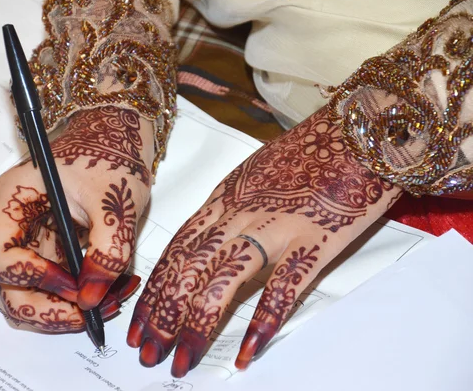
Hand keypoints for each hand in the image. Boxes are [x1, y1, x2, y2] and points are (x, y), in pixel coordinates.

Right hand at [0, 106, 152, 330]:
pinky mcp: (54, 250)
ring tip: (112, 301)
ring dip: (68, 308)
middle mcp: (13, 226)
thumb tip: (91, 298)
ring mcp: (32, 240)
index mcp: (11, 202)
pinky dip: (83, 296)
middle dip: (48, 308)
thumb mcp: (113, 201)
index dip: (30, 277)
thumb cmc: (109, 153)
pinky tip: (115, 290)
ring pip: (33, 294)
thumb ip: (107, 250)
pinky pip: (58, 286)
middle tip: (90, 314)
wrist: (119, 138)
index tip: (72, 284)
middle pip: (9, 287)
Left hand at [126, 107, 401, 375]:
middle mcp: (239, 216)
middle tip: (146, 351)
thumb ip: (226, 208)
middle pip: (189, 271)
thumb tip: (204, 241)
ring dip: (198, 324)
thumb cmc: (305, 152)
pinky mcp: (313, 241)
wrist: (355, 132)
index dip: (153, 289)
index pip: (175, 251)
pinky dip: (263, 322)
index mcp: (222, 201)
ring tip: (181, 360)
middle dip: (163, 314)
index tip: (137, 320)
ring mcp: (275, 228)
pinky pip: (284, 287)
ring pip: (224, 282)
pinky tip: (247, 353)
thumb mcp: (250, 176)